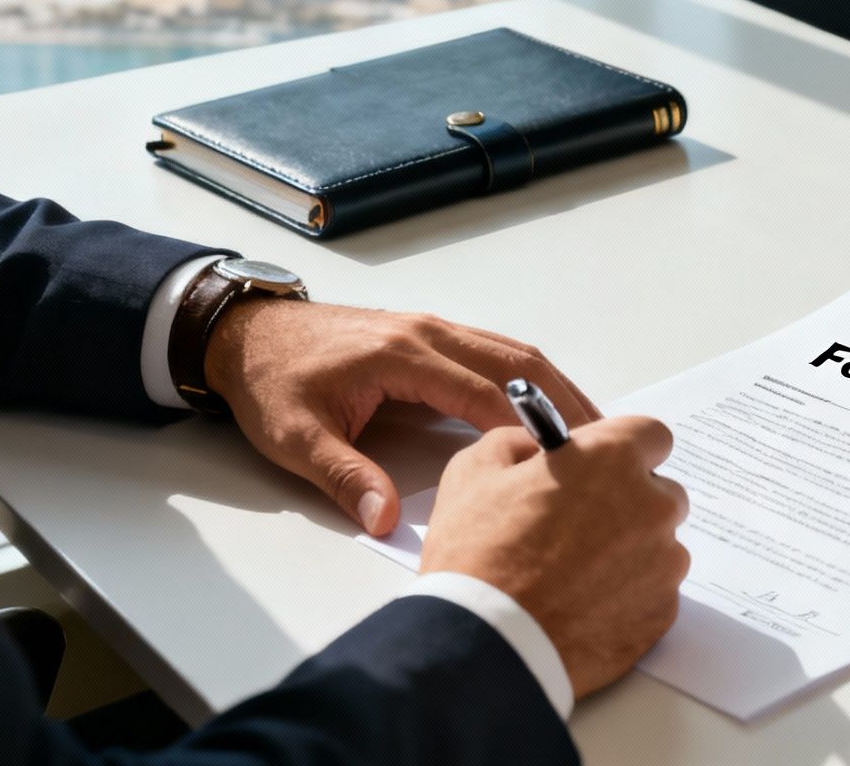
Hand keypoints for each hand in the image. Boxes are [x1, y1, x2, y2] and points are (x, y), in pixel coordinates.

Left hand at [204, 299, 601, 535]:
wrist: (244, 334)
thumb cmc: (270, 382)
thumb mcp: (295, 438)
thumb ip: (345, 478)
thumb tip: (386, 521)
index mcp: (401, 354)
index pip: (483, 393)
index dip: (526, 428)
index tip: (561, 462)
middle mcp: (427, 332)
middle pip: (517, 362)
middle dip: (564, 402)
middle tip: (606, 443)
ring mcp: (432, 328)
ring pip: (513, 351)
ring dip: (555, 386)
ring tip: (592, 427)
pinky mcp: (429, 334)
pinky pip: (495, 350)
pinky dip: (530, 376)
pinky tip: (547, 405)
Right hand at [419, 417, 688, 698]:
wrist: (484, 646)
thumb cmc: (477, 555)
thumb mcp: (474, 471)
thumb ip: (517, 443)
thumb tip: (538, 446)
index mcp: (612, 460)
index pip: (651, 435)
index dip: (623, 449)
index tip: (602, 466)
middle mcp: (652, 506)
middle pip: (659, 492)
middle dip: (629, 501)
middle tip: (581, 524)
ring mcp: (663, 563)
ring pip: (660, 544)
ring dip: (631, 550)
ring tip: (576, 573)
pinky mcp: (662, 612)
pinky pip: (655, 591)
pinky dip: (629, 594)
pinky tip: (584, 605)